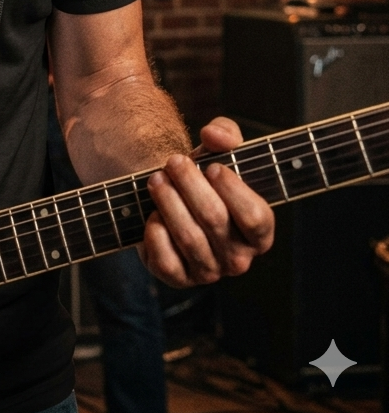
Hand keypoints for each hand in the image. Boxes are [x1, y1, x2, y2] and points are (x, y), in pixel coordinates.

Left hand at [140, 117, 273, 287]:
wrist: (171, 198)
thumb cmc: (203, 177)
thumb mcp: (218, 151)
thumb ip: (225, 134)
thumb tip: (214, 134)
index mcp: (260, 232)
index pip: (256, 217)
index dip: (233, 190)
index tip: (211, 167)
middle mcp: (239, 258)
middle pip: (215, 220)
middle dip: (189, 185)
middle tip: (173, 162)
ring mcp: (209, 272)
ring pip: (189, 238)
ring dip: (168, 202)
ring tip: (156, 179)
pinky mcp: (178, 278)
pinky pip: (166, 261)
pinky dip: (156, 234)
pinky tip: (152, 214)